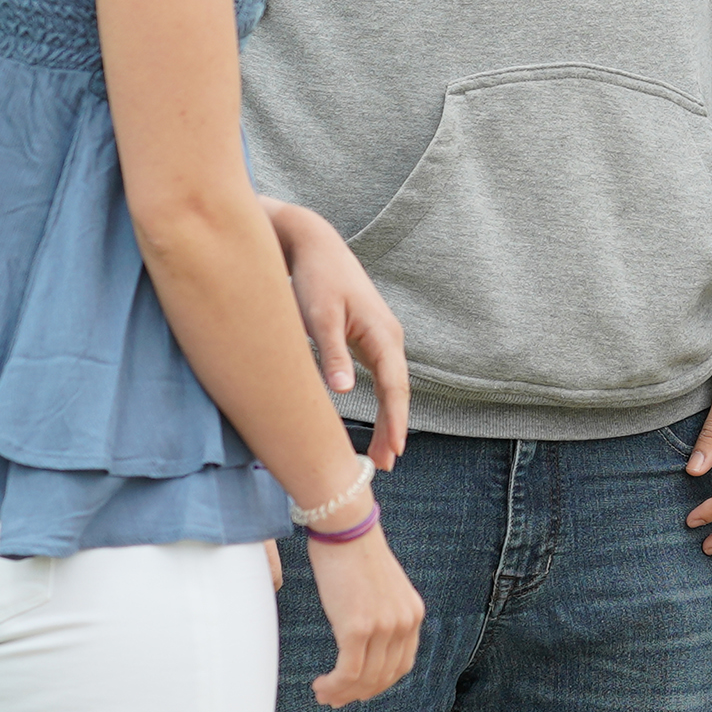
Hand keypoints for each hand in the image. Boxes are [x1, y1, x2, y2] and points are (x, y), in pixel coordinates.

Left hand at [272, 203, 408, 470]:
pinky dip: (381, 402)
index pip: (395, 388)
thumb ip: (332, 355)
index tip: (394, 454)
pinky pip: (381, 377)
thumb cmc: (315, 279)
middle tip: (386, 466)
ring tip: (382, 454)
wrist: (312, 244)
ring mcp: (380, 337)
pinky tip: (373, 419)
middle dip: (394, 429)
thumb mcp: (320, 317)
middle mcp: (389, 337)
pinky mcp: (366, 337)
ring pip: (391, 385)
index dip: (395, 422)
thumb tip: (345, 393)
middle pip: (398, 391)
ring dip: (389, 418)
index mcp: (383, 334)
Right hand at [303, 525, 423, 707]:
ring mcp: (383, 626)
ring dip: (342, 693)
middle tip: (333, 699)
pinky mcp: (358, 627)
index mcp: (413, 614)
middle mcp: (404, 623)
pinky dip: (334, 686)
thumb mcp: (379, 588)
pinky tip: (321, 686)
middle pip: (383, 677)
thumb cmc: (353, 553)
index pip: (401, 665)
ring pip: (365, 679)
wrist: (345, 528)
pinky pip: (348, 673)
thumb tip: (361, 642)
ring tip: (323, 694)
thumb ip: (379, 614)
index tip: (356, 691)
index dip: (378, 684)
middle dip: (357, 694)